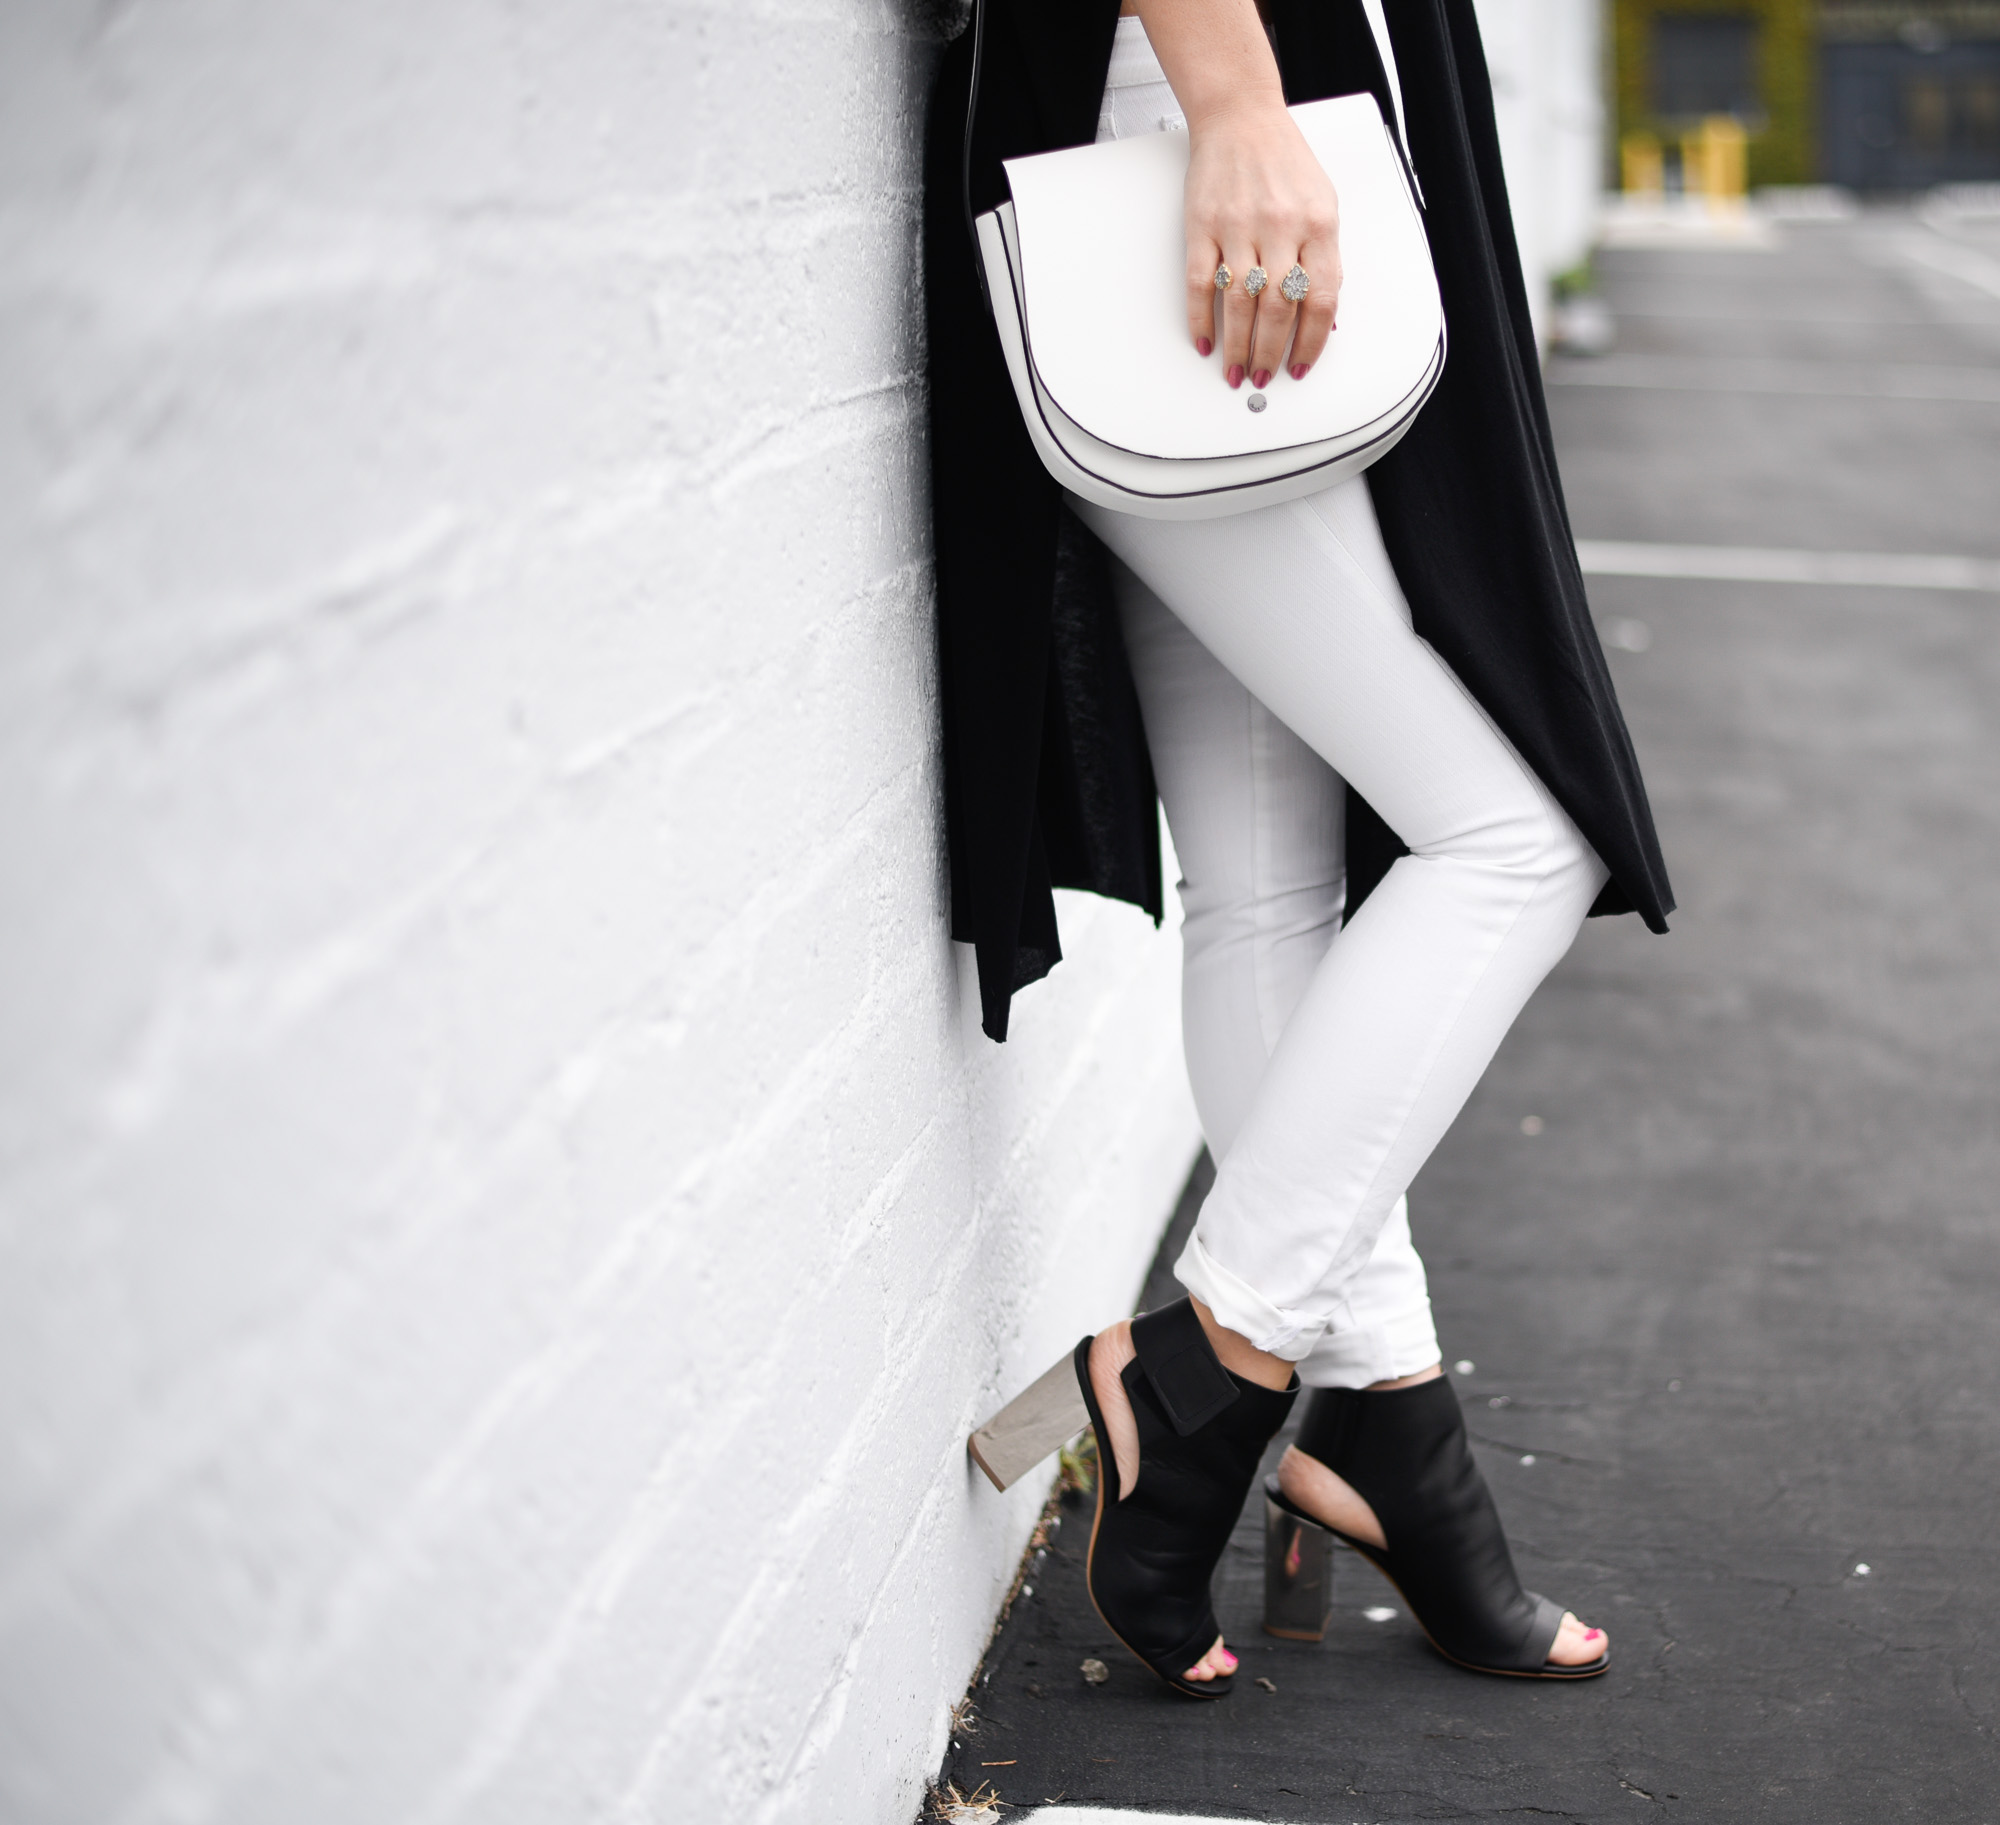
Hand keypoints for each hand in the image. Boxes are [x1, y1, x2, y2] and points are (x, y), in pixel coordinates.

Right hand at [1182, 103, 1341, 386]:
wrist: (1240, 117)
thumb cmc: (1283, 160)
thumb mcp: (1323, 203)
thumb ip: (1324, 258)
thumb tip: (1324, 316)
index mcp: (1318, 223)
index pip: (1320, 300)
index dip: (1311, 342)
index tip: (1301, 366)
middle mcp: (1279, 227)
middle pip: (1278, 309)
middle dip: (1271, 354)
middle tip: (1264, 376)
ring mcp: (1238, 228)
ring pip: (1240, 305)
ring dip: (1238, 347)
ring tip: (1236, 371)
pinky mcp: (1202, 227)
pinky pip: (1201, 284)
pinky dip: (1200, 320)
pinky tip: (1204, 341)